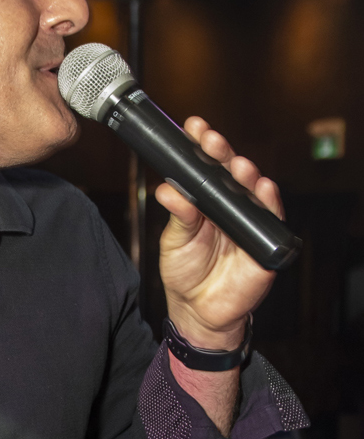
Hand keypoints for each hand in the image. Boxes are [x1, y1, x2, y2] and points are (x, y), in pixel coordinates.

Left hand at [155, 118, 280, 348]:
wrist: (198, 311)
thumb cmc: (185, 273)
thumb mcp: (174, 242)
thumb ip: (178, 216)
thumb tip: (168, 189)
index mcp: (206, 200)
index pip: (206, 166)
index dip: (202, 146)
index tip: (194, 127)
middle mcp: (229, 206)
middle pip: (231, 172)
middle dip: (223, 153)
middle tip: (212, 141)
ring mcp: (249, 221)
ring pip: (253, 190)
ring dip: (247, 174)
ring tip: (237, 165)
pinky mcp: (264, 242)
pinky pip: (270, 218)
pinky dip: (268, 203)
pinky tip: (262, 188)